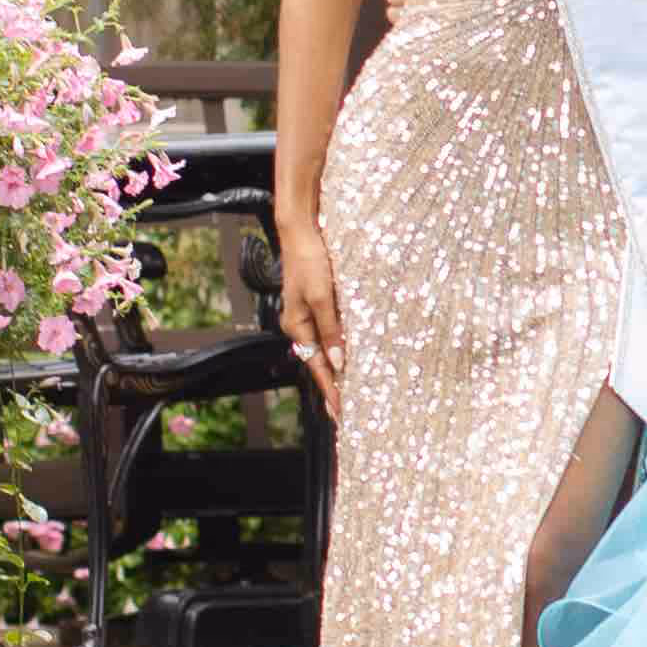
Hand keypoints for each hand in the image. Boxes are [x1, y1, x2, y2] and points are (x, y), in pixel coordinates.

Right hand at [277, 213, 349, 403]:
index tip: (340, 413)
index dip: (330, 390)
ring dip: (336, 370)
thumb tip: (338, 361)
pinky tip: (347, 357)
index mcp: (297, 326)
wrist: (301, 232)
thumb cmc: (311, 262)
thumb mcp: (322, 297)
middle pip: (318, 362)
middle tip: (344, 413)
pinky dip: (337, 349)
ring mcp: (307, 314)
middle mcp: (299, 324)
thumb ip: (330, 329)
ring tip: (349, 392)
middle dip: (331, 387)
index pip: (316, 366)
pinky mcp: (317, 304)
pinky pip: (328, 334)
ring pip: (323, 350)